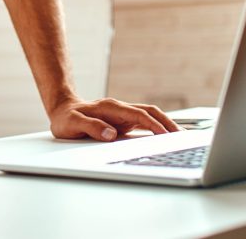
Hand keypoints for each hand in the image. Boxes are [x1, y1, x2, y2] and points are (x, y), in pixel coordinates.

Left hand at [48, 97, 181, 141]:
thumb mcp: (72, 124)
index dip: (154, 125)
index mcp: (111, 108)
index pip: (139, 115)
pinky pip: (144, 122)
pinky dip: (157, 128)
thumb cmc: (66, 118)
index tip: (166, 136)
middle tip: (183, 137)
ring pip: (150, 116)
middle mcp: (120, 109)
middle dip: (168, 123)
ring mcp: (122, 114)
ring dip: (165, 125)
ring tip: (181, 138)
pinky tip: (165, 137)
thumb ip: (91, 127)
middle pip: (150, 112)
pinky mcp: (123, 121)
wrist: (62, 109)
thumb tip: (111, 134)